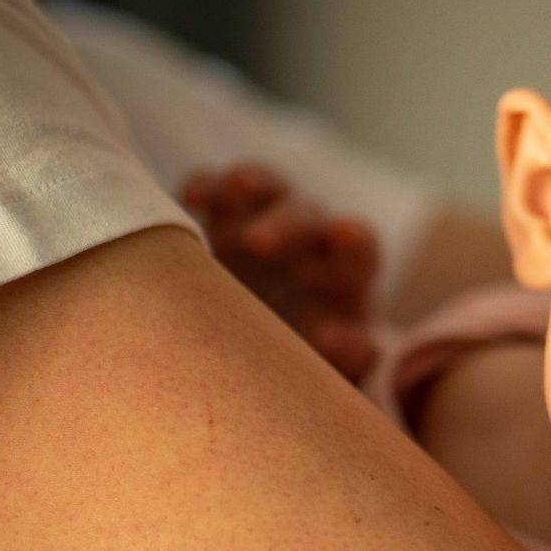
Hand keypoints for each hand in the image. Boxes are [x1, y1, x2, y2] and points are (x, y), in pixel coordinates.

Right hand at [179, 164, 380, 382]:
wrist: (259, 352)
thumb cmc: (306, 359)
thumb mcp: (332, 366)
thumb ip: (348, 353)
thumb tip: (340, 338)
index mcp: (344, 278)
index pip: (360, 251)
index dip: (354, 241)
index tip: (345, 232)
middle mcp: (309, 243)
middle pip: (307, 218)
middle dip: (287, 224)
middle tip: (258, 242)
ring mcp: (264, 223)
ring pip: (266, 189)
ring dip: (253, 183)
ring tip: (236, 185)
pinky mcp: (222, 220)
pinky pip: (216, 193)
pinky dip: (206, 188)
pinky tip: (191, 198)